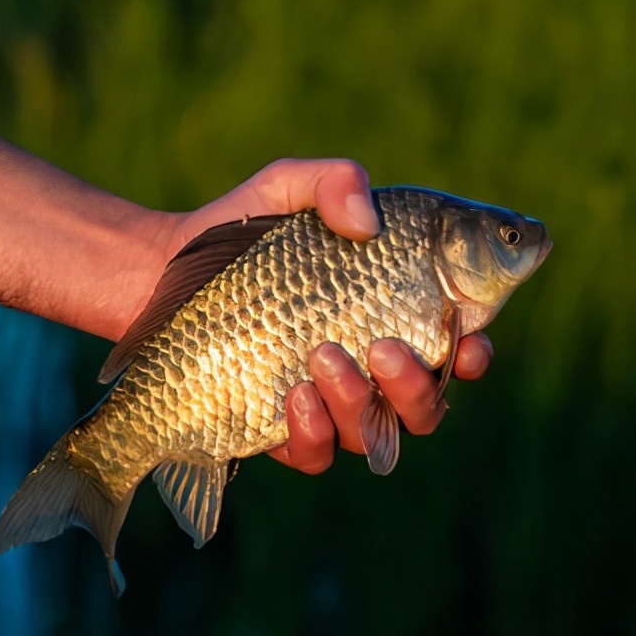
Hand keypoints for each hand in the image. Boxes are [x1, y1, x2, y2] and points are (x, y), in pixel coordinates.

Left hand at [168, 158, 493, 474]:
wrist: (161, 271)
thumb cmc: (242, 230)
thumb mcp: (287, 188)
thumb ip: (334, 182)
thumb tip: (366, 222)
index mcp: (389, 315)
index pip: (454, 347)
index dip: (473, 353)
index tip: (470, 342)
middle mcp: (367, 368)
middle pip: (425, 406)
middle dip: (415, 387)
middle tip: (383, 347)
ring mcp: (327, 403)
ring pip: (374, 435)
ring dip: (360, 403)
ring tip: (323, 356)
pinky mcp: (280, 429)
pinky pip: (315, 453)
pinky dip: (313, 432)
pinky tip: (293, 394)